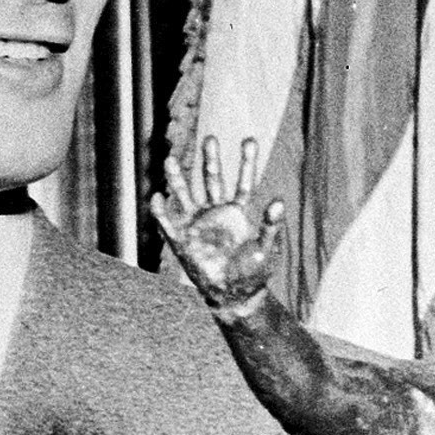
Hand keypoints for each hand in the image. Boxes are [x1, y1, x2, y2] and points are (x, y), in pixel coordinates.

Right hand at [151, 135, 282, 311]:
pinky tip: (156, 198)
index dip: (246, 162)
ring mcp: (198, 224)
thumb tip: (279, 201)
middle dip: (210, 159)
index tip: (249, 140)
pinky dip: (161, 212)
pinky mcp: (183, 241)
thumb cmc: (253, 272)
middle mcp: (216, 213)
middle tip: (210, 138)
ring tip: (169, 159)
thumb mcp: (266, 249)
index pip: (243, 182)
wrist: (235, 295)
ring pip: (186, 195)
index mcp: (238, 212)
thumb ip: (271, 226)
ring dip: (177, 178)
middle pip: (212, 180)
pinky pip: (168, 224)